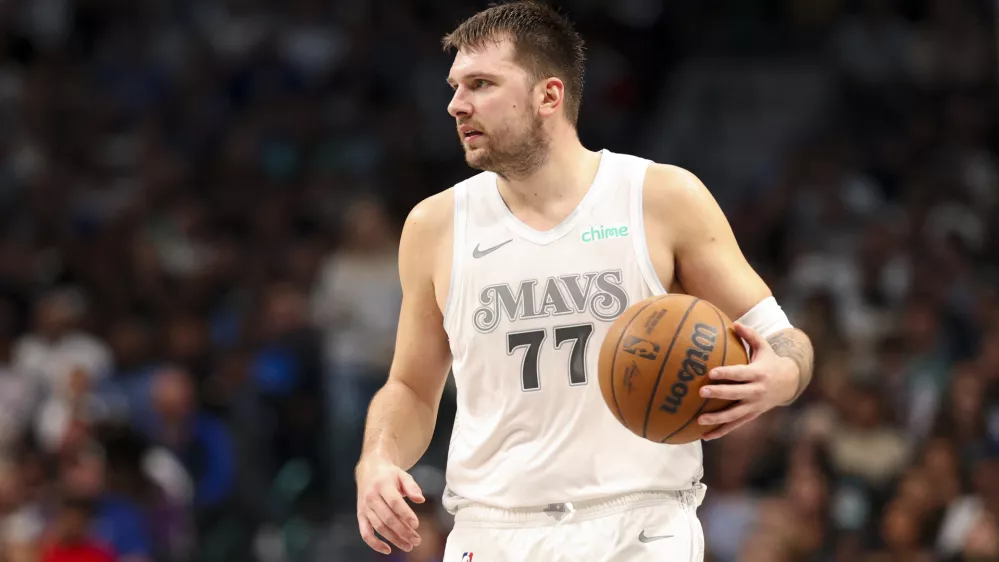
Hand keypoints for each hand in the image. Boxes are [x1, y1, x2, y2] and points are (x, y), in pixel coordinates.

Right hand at [356, 457, 424, 553]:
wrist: (369, 470)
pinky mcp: (360, 515)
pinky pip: (365, 533)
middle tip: (416, 540)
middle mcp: (371, 497)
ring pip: (379, 527)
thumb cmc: (389, 474)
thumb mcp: (402, 475)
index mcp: (383, 485)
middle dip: (403, 531)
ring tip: (408, 546)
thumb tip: (420, 499)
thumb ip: (412, 487)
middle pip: (388, 518)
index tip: (416, 525)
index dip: (406, 514)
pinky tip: (387, 549)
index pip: (394, 502)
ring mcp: (365, 507)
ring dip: (394, 539)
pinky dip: (374, 544)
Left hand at [696, 322, 797, 439]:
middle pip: (735, 394)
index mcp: (758, 373)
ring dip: (717, 418)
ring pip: (734, 415)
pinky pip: (735, 425)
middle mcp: (756, 391)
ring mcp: (754, 406)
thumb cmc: (770, 360)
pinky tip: (704, 436)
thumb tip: (734, 322)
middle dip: (719, 394)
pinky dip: (720, 431)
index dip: (726, 374)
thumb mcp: (764, 346)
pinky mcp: (751, 415)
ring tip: (699, 420)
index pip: (740, 374)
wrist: (789, 383)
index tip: (711, 373)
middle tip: (701, 393)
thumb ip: (750, 335)